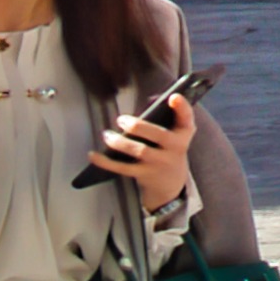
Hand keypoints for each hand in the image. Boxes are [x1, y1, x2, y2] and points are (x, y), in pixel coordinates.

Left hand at [95, 98, 197, 213]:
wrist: (171, 183)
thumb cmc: (168, 149)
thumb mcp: (174, 133)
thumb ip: (165, 115)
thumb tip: (151, 100)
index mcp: (183, 133)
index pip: (187, 117)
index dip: (182, 107)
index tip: (173, 97)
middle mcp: (176, 148)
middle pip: (158, 134)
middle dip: (138, 126)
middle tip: (121, 120)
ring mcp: (161, 163)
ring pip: (139, 151)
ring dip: (120, 142)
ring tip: (107, 135)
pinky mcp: (146, 175)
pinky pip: (123, 168)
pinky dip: (106, 162)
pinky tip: (93, 155)